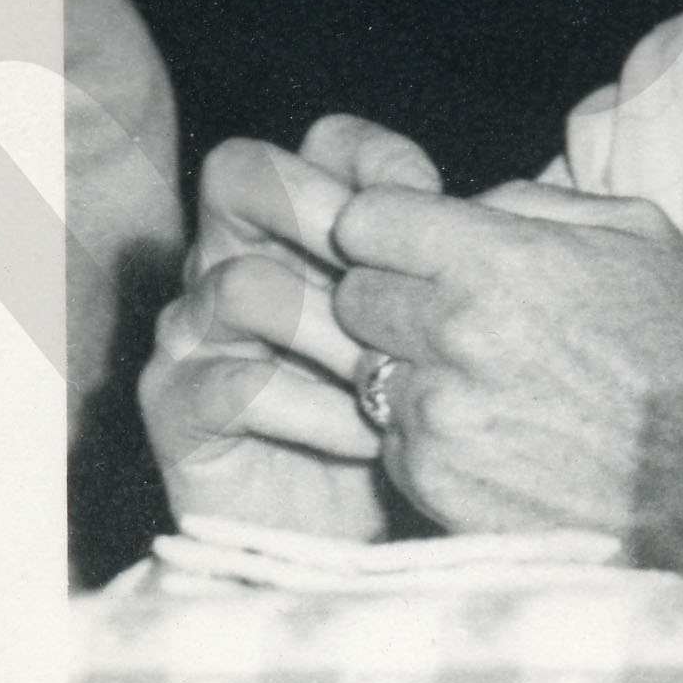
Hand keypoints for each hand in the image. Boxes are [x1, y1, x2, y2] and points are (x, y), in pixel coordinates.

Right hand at [141, 113, 438, 537]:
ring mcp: (199, 332)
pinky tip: (373, 441)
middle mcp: (237, 261)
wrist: (386, 535)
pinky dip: (314, 411)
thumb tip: (504, 205)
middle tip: (392, 277)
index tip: (438, 206)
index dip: (377, 163)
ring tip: (399, 384)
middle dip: (322, 214)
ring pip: (245, 285)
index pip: (324, 146)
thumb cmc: (437, 418)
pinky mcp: (178, 408)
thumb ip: (466, 263)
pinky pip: (234, 383)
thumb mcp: (465, 330)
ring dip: (336, 336)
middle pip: (243, 177)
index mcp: (305, 229)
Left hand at [319, 178, 682, 552]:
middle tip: (463, 322)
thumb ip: (533, 202)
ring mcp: (437, 412)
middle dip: (397, 300)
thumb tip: (459, 205)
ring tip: (492, 386)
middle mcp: (456, 333)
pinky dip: (432, 436)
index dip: (392, 232)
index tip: (422, 250)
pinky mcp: (431, 477)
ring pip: (366, 370)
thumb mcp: (642, 237)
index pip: (364, 220)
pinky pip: (390, 438)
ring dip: (414, 373)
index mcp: (501, 261)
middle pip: (353, 295)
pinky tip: (500, 437)